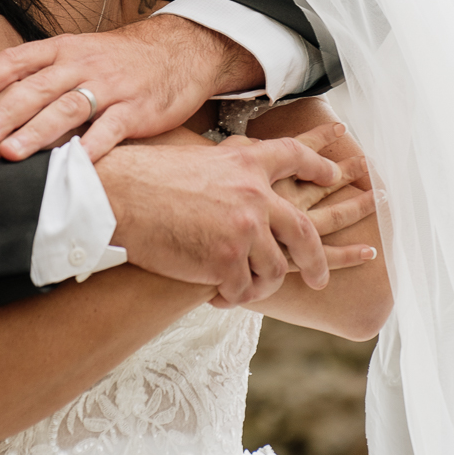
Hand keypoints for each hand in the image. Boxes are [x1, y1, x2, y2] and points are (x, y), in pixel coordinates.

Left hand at [0, 14, 261, 161]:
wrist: (177, 51)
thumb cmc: (109, 63)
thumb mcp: (66, 61)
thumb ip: (25, 83)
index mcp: (52, 52)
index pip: (2, 66)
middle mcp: (74, 65)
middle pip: (27, 90)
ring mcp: (105, 87)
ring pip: (64, 109)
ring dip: (33, 132)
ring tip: (5, 154)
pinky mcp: (135, 110)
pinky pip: (110, 130)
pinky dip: (91, 149)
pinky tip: (72, 167)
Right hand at [92, 127, 344, 304]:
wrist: (116, 198)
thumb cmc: (145, 177)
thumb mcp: (197, 158)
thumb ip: (229, 164)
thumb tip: (243, 162)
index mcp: (246, 163)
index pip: (295, 156)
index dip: (319, 165)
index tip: (338, 175)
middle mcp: (254, 195)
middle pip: (304, 230)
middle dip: (320, 258)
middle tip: (321, 275)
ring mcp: (244, 229)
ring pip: (274, 270)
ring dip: (262, 285)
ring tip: (248, 293)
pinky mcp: (225, 261)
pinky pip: (242, 290)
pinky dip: (232, 298)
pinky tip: (217, 298)